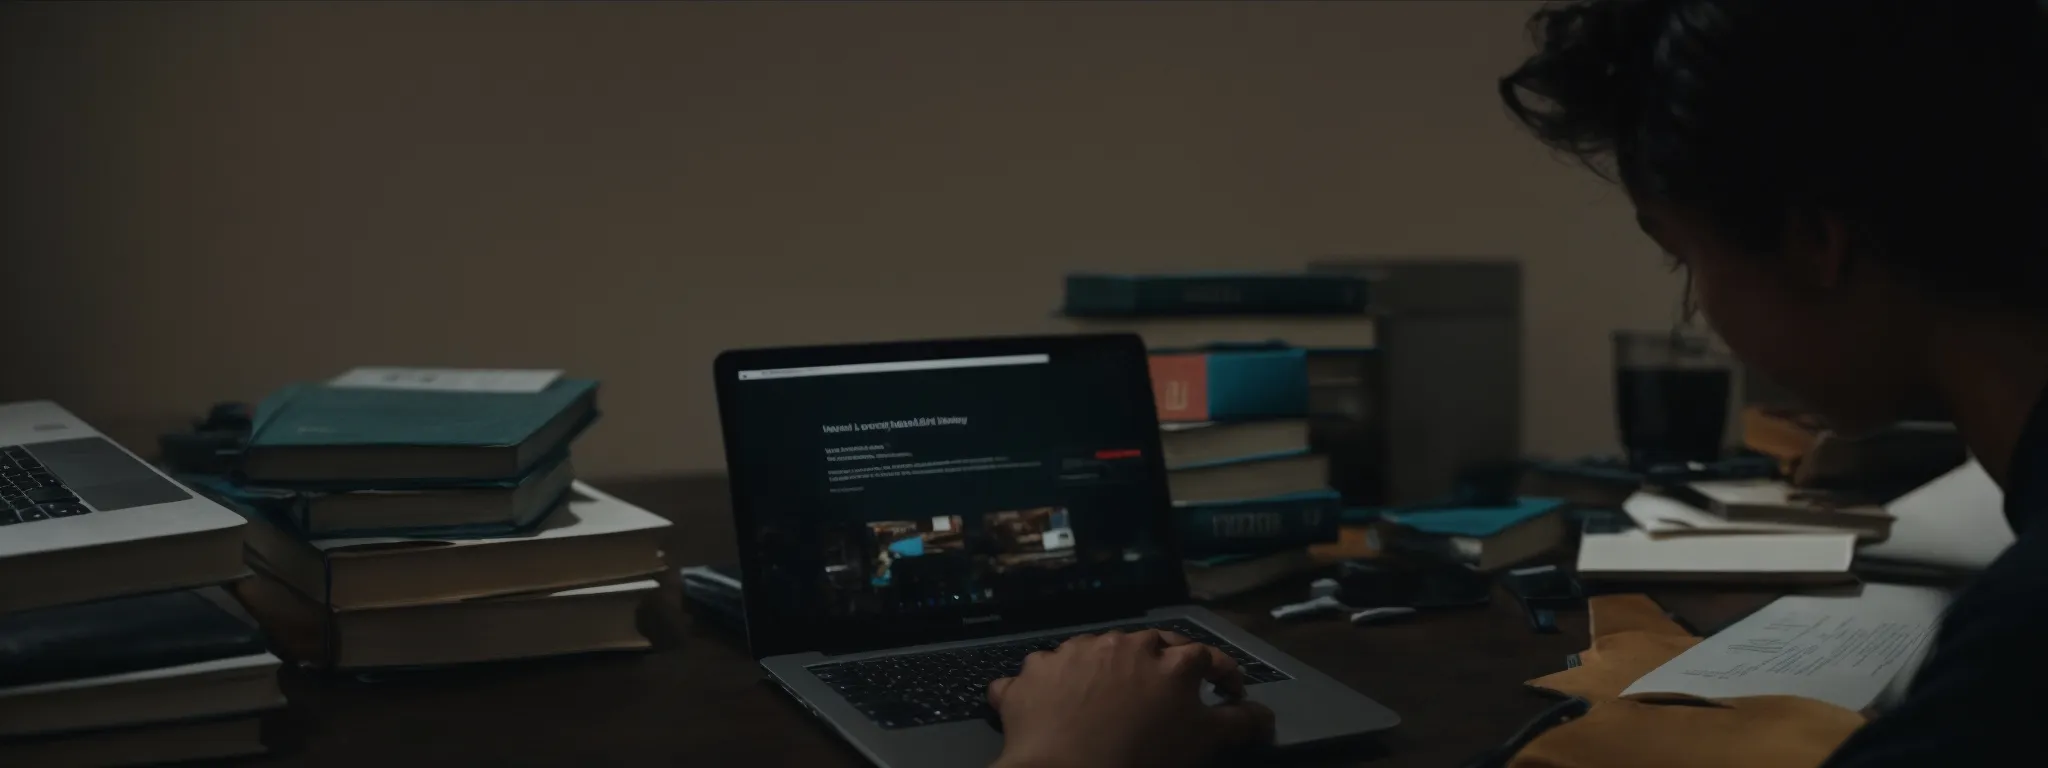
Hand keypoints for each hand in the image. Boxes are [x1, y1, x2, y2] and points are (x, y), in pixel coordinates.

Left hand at [986, 629, 1275, 767]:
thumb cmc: (1140, 759)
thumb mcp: (1201, 743)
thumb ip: (1237, 723)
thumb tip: (1264, 717)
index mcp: (1169, 660)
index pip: (1206, 657)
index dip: (1222, 674)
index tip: (1228, 691)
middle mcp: (1122, 644)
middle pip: (1150, 645)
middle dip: (1162, 663)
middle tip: (1165, 688)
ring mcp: (1072, 652)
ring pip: (1096, 651)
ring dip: (1104, 667)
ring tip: (1105, 697)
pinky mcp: (1033, 671)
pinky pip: (1045, 672)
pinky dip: (1052, 686)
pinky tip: (1053, 707)